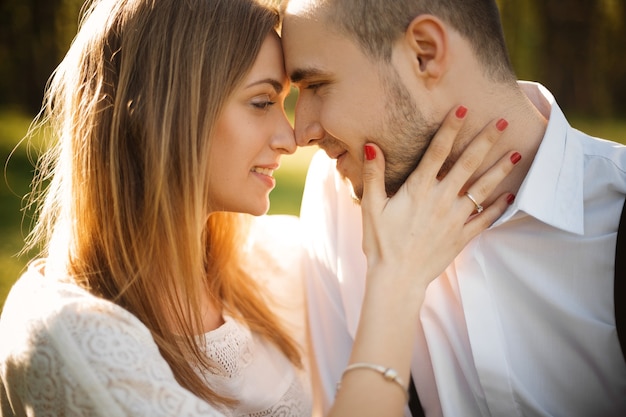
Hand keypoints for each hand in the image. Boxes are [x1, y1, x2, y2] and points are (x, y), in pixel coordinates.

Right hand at [360, 106, 518, 289]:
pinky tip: (511, 194)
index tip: (463, 109)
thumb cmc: (381, 242)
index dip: (450, 129)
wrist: (397, 278)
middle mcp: (441, 200)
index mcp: (418, 190)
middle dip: (485, 141)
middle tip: (502, 121)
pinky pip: (486, 218)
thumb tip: (372, 145)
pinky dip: (500, 206)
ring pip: (483, 188)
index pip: (437, 152)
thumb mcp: (371, 207)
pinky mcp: (462, 236)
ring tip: (515, 152)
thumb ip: (374, 175)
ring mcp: (455, 218)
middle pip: (467, 164)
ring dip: (500, 168)